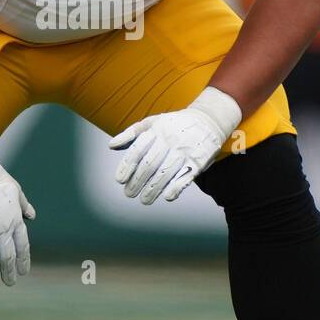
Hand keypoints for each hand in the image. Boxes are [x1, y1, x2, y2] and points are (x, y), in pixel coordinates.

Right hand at [0, 133, 34, 285]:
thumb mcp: (15, 190)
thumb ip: (23, 205)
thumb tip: (32, 215)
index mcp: (15, 219)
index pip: (22, 247)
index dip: (23, 262)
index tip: (23, 272)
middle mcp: (1, 228)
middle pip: (6, 258)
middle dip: (9, 273)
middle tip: (9, 282)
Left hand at [109, 86, 241, 204]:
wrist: (208, 119)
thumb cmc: (175, 124)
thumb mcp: (153, 122)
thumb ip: (131, 133)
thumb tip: (111, 146)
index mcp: (157, 130)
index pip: (138, 150)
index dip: (127, 166)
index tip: (120, 180)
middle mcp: (170, 140)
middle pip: (150, 164)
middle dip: (137, 181)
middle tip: (129, 193)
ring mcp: (185, 151)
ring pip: (165, 173)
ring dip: (153, 189)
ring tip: (144, 199)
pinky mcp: (198, 161)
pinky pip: (185, 177)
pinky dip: (175, 188)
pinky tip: (167, 197)